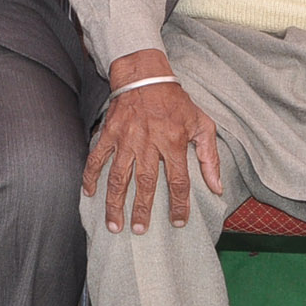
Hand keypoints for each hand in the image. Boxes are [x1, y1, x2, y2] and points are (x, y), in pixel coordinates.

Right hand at [84, 50, 222, 233]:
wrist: (145, 74)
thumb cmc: (176, 101)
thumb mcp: (202, 123)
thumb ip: (210, 156)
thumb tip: (217, 187)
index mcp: (174, 142)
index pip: (178, 180)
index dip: (179, 204)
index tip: (178, 222)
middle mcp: (149, 143)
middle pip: (145, 183)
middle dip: (142, 209)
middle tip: (139, 230)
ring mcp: (126, 139)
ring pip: (119, 176)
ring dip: (115, 202)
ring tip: (114, 224)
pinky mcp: (109, 133)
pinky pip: (97, 157)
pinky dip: (90, 175)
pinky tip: (88, 193)